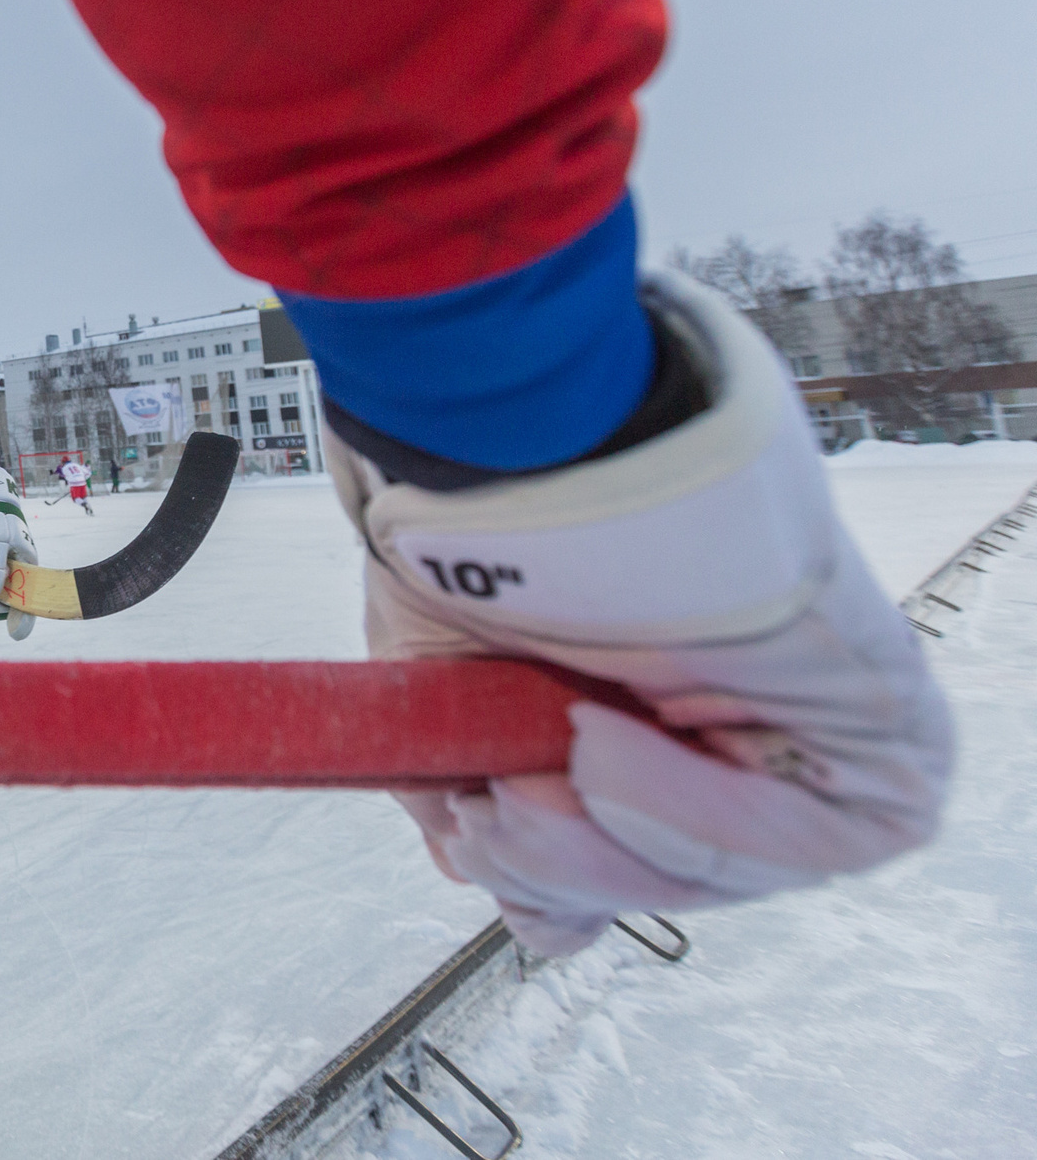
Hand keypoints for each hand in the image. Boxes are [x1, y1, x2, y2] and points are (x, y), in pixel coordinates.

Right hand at [328, 271, 952, 955]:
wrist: (533, 435)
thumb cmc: (485, 528)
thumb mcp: (450, 692)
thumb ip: (487, 810)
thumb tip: (518, 902)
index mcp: (646, 716)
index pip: (627, 859)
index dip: (551, 876)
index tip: (472, 832)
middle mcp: (740, 726)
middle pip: (673, 876)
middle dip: (566, 867)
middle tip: (485, 813)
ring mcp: (817, 731)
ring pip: (732, 872)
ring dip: (608, 849)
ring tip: (525, 778)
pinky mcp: (887, 729)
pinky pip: (809, 834)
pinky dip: (692, 814)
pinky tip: (594, 748)